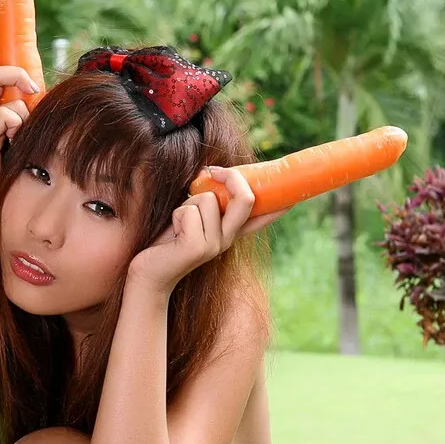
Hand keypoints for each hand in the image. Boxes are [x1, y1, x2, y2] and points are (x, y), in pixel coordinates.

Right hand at [0, 65, 39, 212]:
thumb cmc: (8, 174)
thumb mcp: (21, 141)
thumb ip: (28, 122)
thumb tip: (50, 104)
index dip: (17, 72)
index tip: (35, 88)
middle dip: (17, 75)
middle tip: (34, 90)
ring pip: (9, 101)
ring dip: (24, 116)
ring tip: (21, 138)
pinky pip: (5, 115)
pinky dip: (17, 125)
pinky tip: (16, 142)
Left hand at [127, 166, 290, 292]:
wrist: (149, 273)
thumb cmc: (167, 241)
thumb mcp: (191, 216)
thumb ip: (206, 201)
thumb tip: (212, 172)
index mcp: (229, 232)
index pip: (260, 217)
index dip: (279, 206)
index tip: (295, 197)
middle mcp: (227, 240)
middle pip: (245, 199)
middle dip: (231, 176)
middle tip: (212, 170)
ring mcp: (215, 245)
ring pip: (207, 200)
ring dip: (186, 204)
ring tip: (178, 225)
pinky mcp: (198, 248)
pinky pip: (189, 211)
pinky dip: (176, 215)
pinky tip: (172, 235)